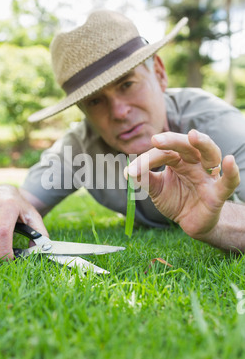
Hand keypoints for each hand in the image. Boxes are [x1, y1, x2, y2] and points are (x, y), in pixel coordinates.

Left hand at [124, 130, 239, 240]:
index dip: (147, 160)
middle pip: (187, 145)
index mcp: (179, 159)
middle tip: (156, 139)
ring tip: (193, 135)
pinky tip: (229, 161)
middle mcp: (195, 162)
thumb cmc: (176, 200)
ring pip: (210, 154)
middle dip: (172, 140)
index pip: (164, 153)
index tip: (132, 171)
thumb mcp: (156, 189)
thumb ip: (144, 179)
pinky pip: (228, 182)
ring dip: (203, 143)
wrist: (192, 223)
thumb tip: (128, 171)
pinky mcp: (218, 193)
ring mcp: (208, 176)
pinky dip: (231, 172)